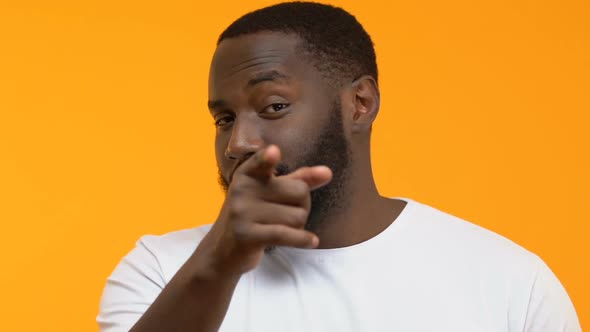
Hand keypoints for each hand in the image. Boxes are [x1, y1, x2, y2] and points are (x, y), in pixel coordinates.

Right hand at [192, 145, 331, 277]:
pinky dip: (303, 239)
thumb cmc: (254, 215)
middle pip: (300, 191)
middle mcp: (242, 190)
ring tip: (282, 228)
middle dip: (303, 206)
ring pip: (297, 216)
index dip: (267, 158)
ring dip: (298, 226)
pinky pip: (285, 234)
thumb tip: (328, 172)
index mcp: (248, 174)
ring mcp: (242, 213)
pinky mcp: (247, 235)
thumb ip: (300, 180)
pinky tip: (313, 241)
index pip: (261, 162)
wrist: (223, 250)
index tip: (274, 152)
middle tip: (286, 215)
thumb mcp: (272, 193)